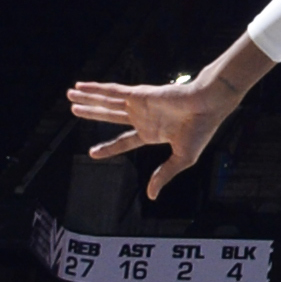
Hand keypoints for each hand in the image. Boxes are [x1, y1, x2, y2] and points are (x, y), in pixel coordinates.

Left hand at [68, 73, 240, 201]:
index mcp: (152, 133)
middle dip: (92, 113)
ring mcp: (140, 105)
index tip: (93, 152)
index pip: (124, 141)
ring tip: (70, 94)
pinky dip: (97, 89)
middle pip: (110, 116)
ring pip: (108, 102)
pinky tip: (83, 86)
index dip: (109, 147)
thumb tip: (151, 196)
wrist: (209, 105)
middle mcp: (143, 117)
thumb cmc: (201, 129)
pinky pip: (113, 92)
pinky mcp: (140, 94)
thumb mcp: (182, 159)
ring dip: (89, 98)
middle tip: (73, 110)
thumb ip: (164, 175)